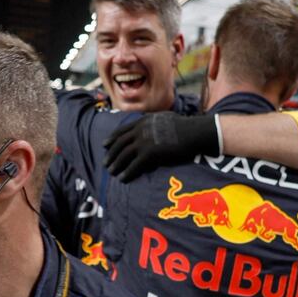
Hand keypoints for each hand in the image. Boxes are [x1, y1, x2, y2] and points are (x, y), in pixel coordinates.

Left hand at [103, 112, 218, 182]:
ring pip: (124, 154)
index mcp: (143, 121)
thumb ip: (153, 122)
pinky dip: (127, 173)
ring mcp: (144, 141)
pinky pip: (134, 165)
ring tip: (111, 172)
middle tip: (105, 163)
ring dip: (116, 164)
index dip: (112, 138)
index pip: (122, 130)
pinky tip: (122, 179)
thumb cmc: (184, 126)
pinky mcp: (150, 153)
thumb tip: (150, 124)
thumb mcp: (164, 118)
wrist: (193, 132)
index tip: (104, 145)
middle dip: (111, 154)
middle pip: (120, 143)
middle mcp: (140, 130)